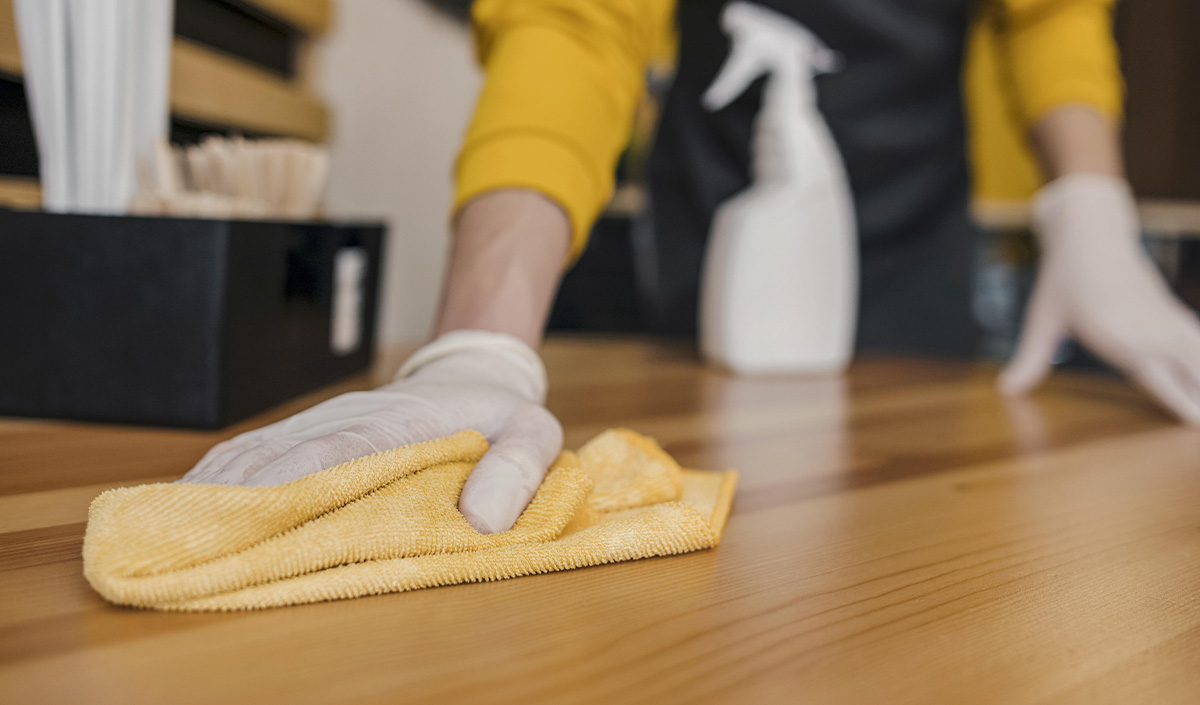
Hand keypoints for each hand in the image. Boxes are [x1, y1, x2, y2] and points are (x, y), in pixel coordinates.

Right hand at [181, 331, 563, 532]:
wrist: (474, 372)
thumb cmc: (502, 413)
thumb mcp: (534, 434)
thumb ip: (519, 469)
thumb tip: (485, 520)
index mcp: (401, 423)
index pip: (339, 451)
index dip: (293, 483)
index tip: (249, 517)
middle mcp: (349, 419)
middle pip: (280, 457)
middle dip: (235, 499)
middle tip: (188, 541)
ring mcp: (323, 424)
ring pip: (256, 455)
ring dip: (216, 492)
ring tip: (173, 532)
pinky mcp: (309, 434)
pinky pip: (255, 455)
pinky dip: (221, 481)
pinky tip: (192, 507)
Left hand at [999, 174, 1199, 423]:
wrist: (1090, 233)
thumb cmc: (1064, 278)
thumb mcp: (1042, 320)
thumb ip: (1031, 359)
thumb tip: (1005, 389)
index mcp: (1122, 339)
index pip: (1159, 381)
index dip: (1180, 405)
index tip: (1195, 425)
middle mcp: (1151, 332)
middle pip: (1192, 373)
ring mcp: (1165, 320)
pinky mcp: (1170, 310)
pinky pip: (1198, 338)